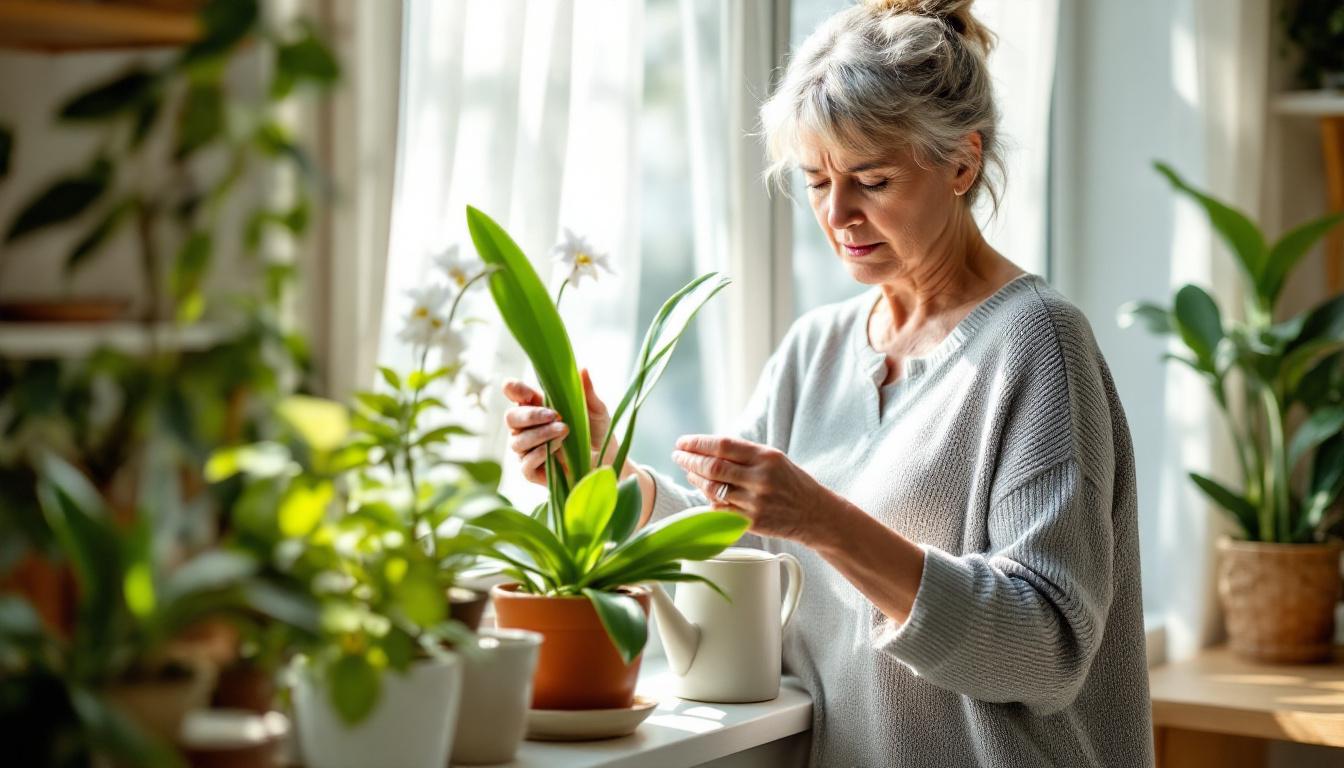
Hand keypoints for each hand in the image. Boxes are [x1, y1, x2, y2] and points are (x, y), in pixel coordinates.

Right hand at [502, 368, 614, 485]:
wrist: (607, 461)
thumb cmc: (597, 432)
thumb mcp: (596, 410)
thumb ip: (587, 392)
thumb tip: (583, 369)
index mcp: (538, 407)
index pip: (515, 394)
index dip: (513, 390)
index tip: (523, 391)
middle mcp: (528, 428)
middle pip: (511, 418)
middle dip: (530, 415)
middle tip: (556, 415)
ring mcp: (528, 450)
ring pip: (518, 441)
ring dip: (540, 434)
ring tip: (564, 431)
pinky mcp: (533, 472)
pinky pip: (525, 463)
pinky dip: (538, 454)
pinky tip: (554, 449)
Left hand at [671, 435, 830, 542]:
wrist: (815, 513)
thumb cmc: (791, 482)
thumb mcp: (774, 458)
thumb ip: (744, 454)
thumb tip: (707, 448)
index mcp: (766, 457)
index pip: (723, 445)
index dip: (697, 443)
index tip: (682, 442)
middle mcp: (760, 478)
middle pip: (713, 467)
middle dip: (689, 460)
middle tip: (678, 456)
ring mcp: (755, 502)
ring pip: (713, 489)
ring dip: (695, 480)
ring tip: (689, 472)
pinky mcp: (752, 522)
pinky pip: (720, 510)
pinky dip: (709, 500)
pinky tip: (705, 492)